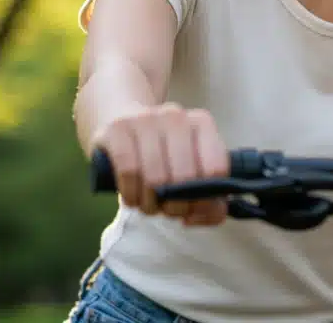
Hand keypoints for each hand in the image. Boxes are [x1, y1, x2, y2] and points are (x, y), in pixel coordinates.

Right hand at [91, 103, 229, 225]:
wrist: (122, 117)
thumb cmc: (162, 153)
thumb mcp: (190, 167)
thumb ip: (210, 198)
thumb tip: (207, 214)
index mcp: (201, 123)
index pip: (215, 169)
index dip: (205, 199)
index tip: (193, 208)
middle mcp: (176, 116)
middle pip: (185, 177)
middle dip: (176, 205)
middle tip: (167, 209)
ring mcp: (145, 119)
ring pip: (155, 178)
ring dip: (151, 204)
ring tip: (149, 205)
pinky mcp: (117, 128)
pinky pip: (129, 172)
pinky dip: (131, 194)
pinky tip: (132, 198)